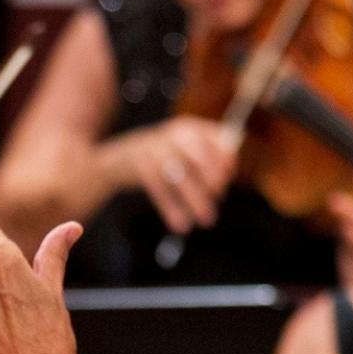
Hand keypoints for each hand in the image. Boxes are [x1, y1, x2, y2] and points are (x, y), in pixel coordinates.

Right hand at [125, 116, 238, 233]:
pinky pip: (160, 190)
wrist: (124, 156)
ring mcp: (156, 150)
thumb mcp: (189, 149)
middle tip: (218, 196)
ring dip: (195, 199)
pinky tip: (180, 225)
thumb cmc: (166, 157)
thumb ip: (211, 158)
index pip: (216, 139)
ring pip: (180, 176)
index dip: (225, 160)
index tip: (226, 179)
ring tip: (206, 220)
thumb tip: (228, 173)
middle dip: (212, 178)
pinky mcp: (142, 167)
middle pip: (199, 156)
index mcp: (191, 129)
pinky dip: (171, 209)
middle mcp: (175, 136)